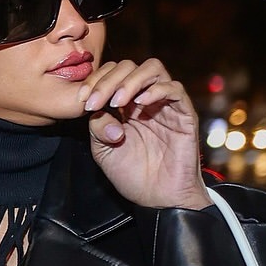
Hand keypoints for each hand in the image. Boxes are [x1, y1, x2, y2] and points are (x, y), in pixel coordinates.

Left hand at [82, 58, 210, 210]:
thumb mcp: (103, 152)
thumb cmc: (132, 176)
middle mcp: (144, 99)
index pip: (111, 74)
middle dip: (108, 80)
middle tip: (96, 101)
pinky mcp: (183, 113)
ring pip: (152, 69)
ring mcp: (165, 104)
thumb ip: (96, 127)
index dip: (95, 81)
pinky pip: (174, 88)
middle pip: (129, 67)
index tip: (82, 100)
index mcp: (125, 105)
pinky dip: (155, 91)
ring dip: (130, 81)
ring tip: (117, 102)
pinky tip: (140, 105)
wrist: (158, 199)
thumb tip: (101, 109)